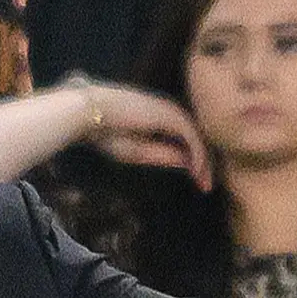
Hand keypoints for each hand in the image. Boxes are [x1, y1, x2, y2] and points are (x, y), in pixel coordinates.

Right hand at [71, 81, 213, 189]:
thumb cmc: (106, 131)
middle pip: (197, 138)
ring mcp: (171, 111)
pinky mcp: (170, 114)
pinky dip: (197, 155)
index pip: (187, 139)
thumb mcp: (138, 151)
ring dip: (203, 162)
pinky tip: (196, 172)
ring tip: (205, 184)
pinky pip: (192, 137)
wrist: (89, 114)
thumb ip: (163, 155)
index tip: (199, 182)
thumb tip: (187, 162)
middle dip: (204, 163)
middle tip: (207, 186)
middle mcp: (170, 112)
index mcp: (161, 118)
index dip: (195, 160)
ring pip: (198, 138)